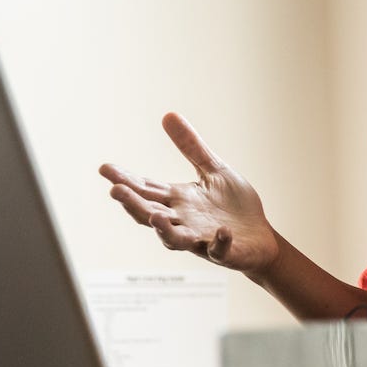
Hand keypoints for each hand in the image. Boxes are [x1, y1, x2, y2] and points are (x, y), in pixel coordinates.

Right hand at [100, 113, 280, 274]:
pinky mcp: (225, 251)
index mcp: (178, 200)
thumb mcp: (213, 170)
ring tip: (155, 216)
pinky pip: (219, 249)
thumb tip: (168, 115)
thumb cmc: (234, 207)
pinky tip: (221, 231)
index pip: (146, 189)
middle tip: (115, 191)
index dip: (126, 180)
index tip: (105, 168)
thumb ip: (191, 147)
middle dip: (133, 204)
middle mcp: (183, 221)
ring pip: (175, 238)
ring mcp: (202, 238)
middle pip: (151, 214)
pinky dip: (219, 242)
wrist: (262, 239)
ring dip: (164, 230)